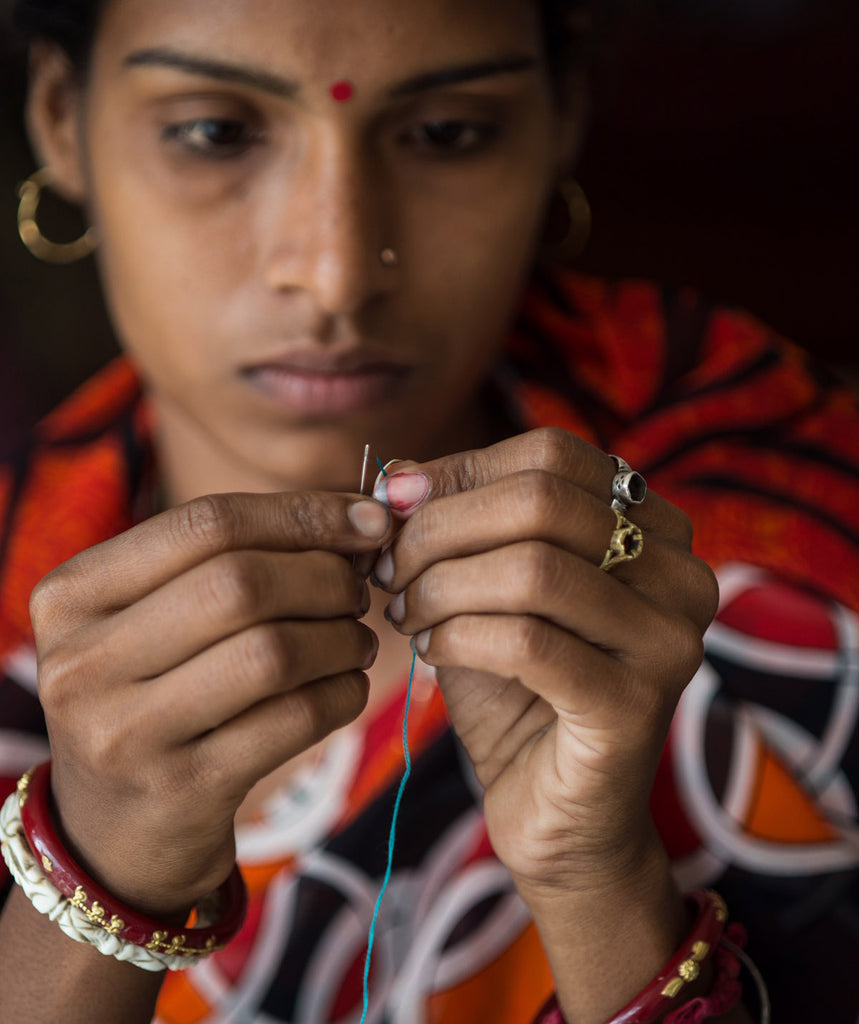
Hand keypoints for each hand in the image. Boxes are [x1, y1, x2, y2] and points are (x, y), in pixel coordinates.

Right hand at [30, 491, 392, 916]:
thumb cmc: (155, 694)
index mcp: (73, 594)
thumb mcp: (158, 618)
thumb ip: (236, 559)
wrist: (113, 830)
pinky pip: (293, 720)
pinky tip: (346, 686)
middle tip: (358, 592)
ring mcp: (125, 732)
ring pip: (272, 652)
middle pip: (241, 584)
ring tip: (356, 641)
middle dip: (327, 579)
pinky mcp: (181, 789)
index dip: (303, 514)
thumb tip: (360, 519)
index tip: (368, 521)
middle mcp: (83, 661)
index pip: (207, 523)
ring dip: (341, 638)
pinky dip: (341, 693)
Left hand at [372, 427, 718, 894]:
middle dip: (441, 530)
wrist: (553, 809)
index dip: (460, 473)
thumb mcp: (480, 589)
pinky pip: (528, 641)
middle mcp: (681, 574)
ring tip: (405, 614)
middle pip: (543, 501)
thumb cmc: (515, 687)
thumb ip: (454, 529)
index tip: (395, 509)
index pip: (552, 455)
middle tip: (390, 570)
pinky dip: (458, 637)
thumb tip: (398, 477)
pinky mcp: (638, 706)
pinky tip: (429, 651)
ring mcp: (670, 641)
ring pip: (534, 570)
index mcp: (654, 528)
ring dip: (443, 586)